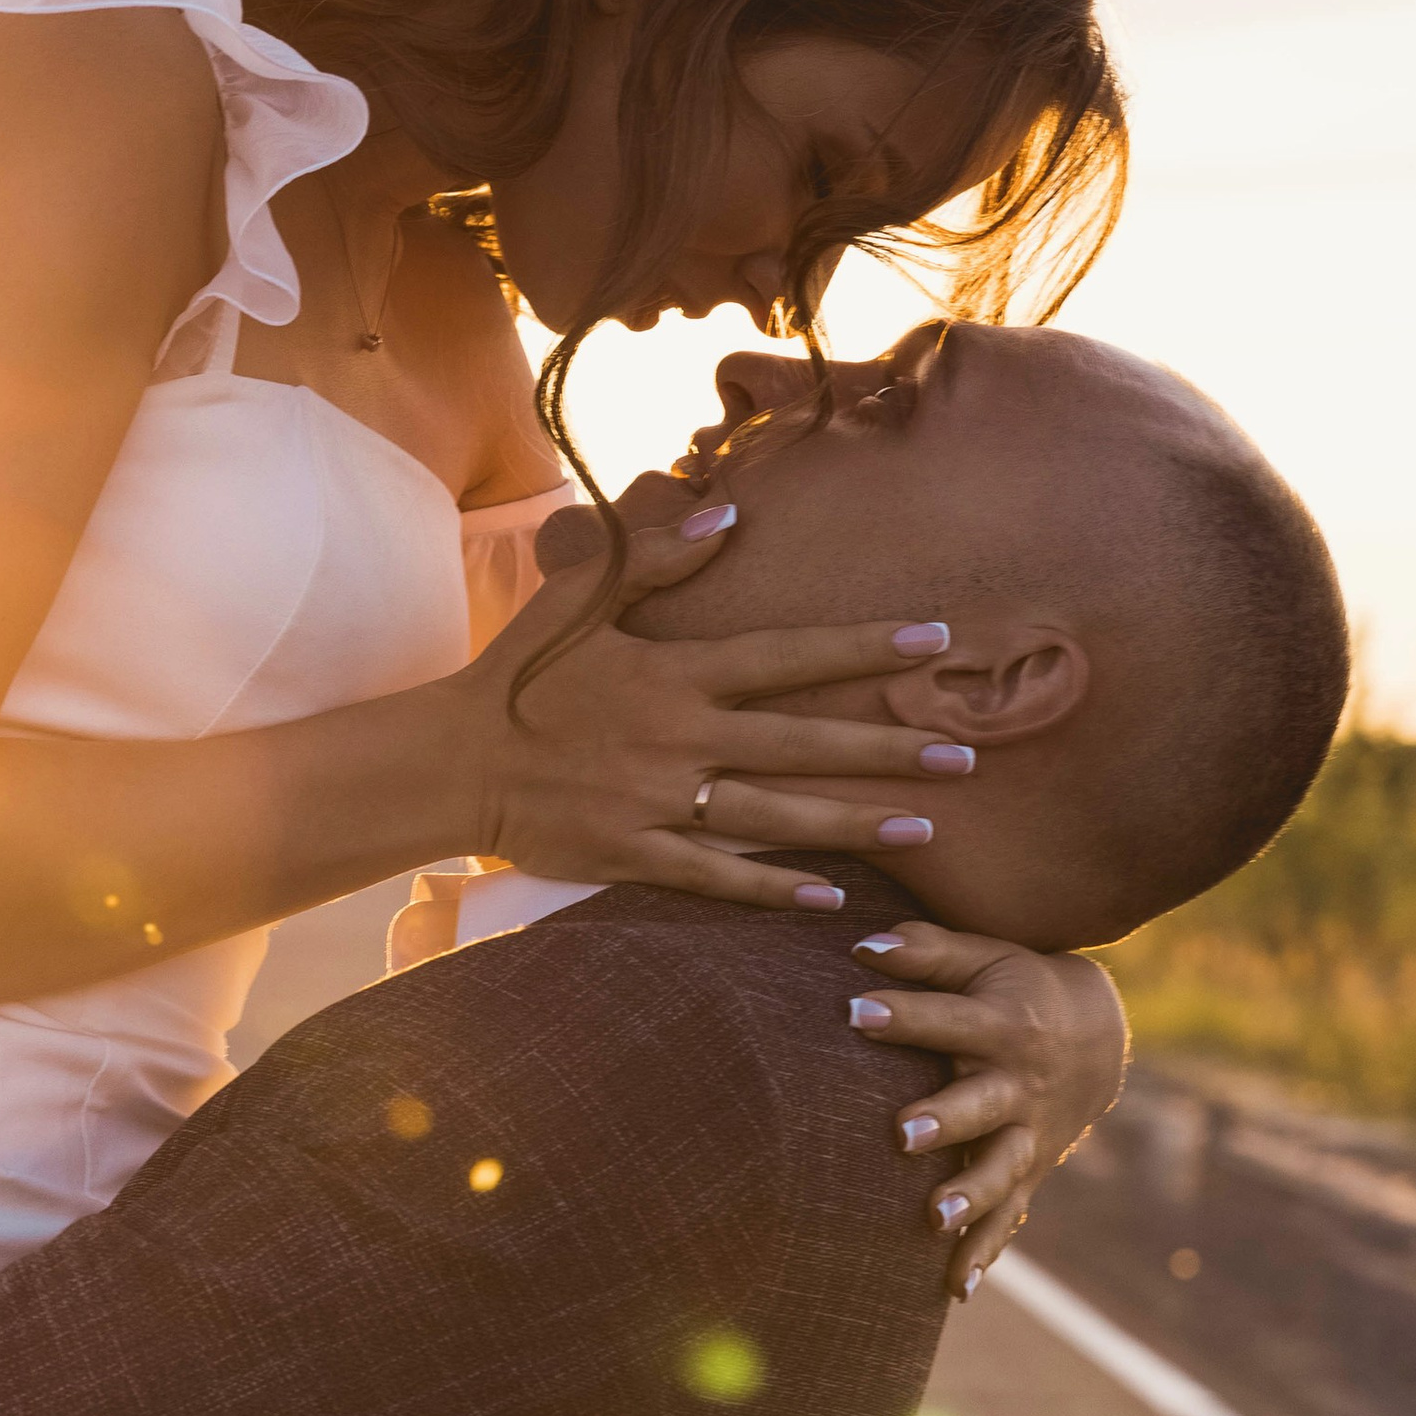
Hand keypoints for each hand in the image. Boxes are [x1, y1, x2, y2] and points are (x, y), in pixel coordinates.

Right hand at [459, 506, 974, 916]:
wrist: (450, 761)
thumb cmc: (518, 674)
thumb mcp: (577, 598)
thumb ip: (655, 559)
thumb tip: (730, 516)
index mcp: (673, 673)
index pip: (787, 656)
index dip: (864, 648)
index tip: (936, 641)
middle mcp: (678, 738)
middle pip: (802, 742)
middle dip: (888, 749)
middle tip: (965, 758)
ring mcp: (658, 802)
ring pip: (775, 815)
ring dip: (853, 823)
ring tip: (926, 828)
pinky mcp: (633, 854)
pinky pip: (716, 876)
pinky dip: (774, 889)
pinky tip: (834, 898)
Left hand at [843, 921, 1129, 1296]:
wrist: (1100, 1038)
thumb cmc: (1020, 987)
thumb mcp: (985, 958)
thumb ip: (927, 952)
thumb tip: (860, 944)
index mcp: (1003, 1025)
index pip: (947, 1020)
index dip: (904, 1015)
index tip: (854, 1011)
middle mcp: (1018, 1084)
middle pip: (979, 1103)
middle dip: (944, 1119)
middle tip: (902, 1133)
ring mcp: (1028, 1134)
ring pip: (998, 1168)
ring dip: (968, 1195)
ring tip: (933, 1218)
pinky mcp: (1030, 1171)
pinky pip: (1009, 1215)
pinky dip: (985, 1252)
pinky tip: (955, 1288)